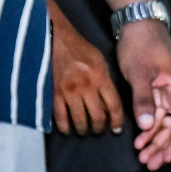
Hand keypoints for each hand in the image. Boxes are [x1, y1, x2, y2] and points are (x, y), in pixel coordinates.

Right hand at [51, 18, 123, 135]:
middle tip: (99, 131)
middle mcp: (86, 87)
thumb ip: (105, 81)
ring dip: (83, 129)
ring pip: (79, 120)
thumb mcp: (100, 61)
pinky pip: (60, 118)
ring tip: (84, 130)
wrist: (56, 40)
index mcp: (101, 78)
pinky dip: (65, 127)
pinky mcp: (53, 95)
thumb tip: (110, 101)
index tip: (117, 129)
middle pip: (97, 117)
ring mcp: (69, 92)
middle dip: (100, 128)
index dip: (117, 121)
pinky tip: (68, 129)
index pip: (114, 106)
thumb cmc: (80, 49)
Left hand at [114, 19, 170, 169]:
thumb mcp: (140, 73)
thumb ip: (144, 100)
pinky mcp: (158, 89)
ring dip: (155, 140)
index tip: (164, 159)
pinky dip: (149, 128)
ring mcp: (168, 91)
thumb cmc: (141, 44)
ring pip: (166, 123)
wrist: (137, 22)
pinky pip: (157, 114)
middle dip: (163, 146)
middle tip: (148, 164)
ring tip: (142, 156)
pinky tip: (138, 139)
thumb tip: (146, 126)